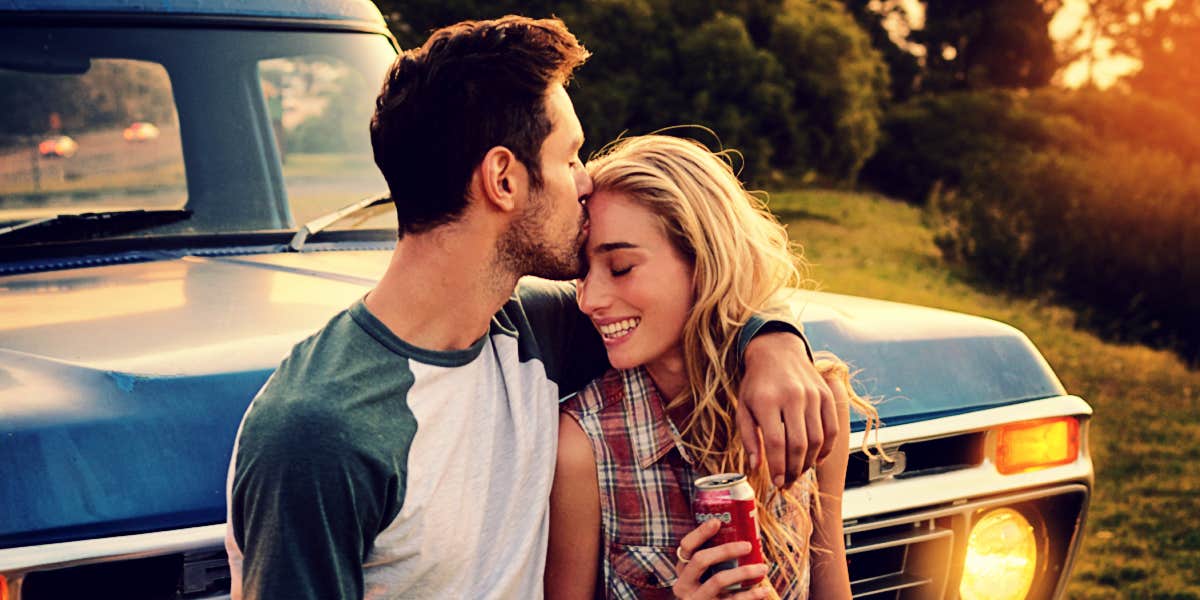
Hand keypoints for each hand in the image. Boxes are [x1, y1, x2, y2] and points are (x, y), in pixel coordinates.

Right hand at [673, 520, 770, 599]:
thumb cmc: (707, 592)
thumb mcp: (701, 577)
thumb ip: (712, 561)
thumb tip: (739, 536)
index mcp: (682, 570)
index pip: (686, 546)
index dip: (700, 533)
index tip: (717, 521)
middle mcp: (684, 584)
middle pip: (701, 560)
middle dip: (725, 550)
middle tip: (748, 545)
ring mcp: (696, 599)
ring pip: (718, 580)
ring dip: (743, 572)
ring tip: (763, 567)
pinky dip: (751, 595)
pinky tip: (764, 589)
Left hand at [738, 332, 836, 487]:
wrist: (776, 351)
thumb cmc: (757, 383)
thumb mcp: (743, 408)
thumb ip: (749, 438)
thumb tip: (756, 467)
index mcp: (767, 401)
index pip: (775, 443)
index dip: (778, 467)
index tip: (777, 482)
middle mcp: (792, 397)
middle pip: (798, 444)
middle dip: (794, 470)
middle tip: (788, 482)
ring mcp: (812, 395)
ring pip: (817, 439)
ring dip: (809, 462)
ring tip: (799, 471)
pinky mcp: (826, 395)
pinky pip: (832, 428)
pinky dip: (826, 448)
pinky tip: (816, 459)